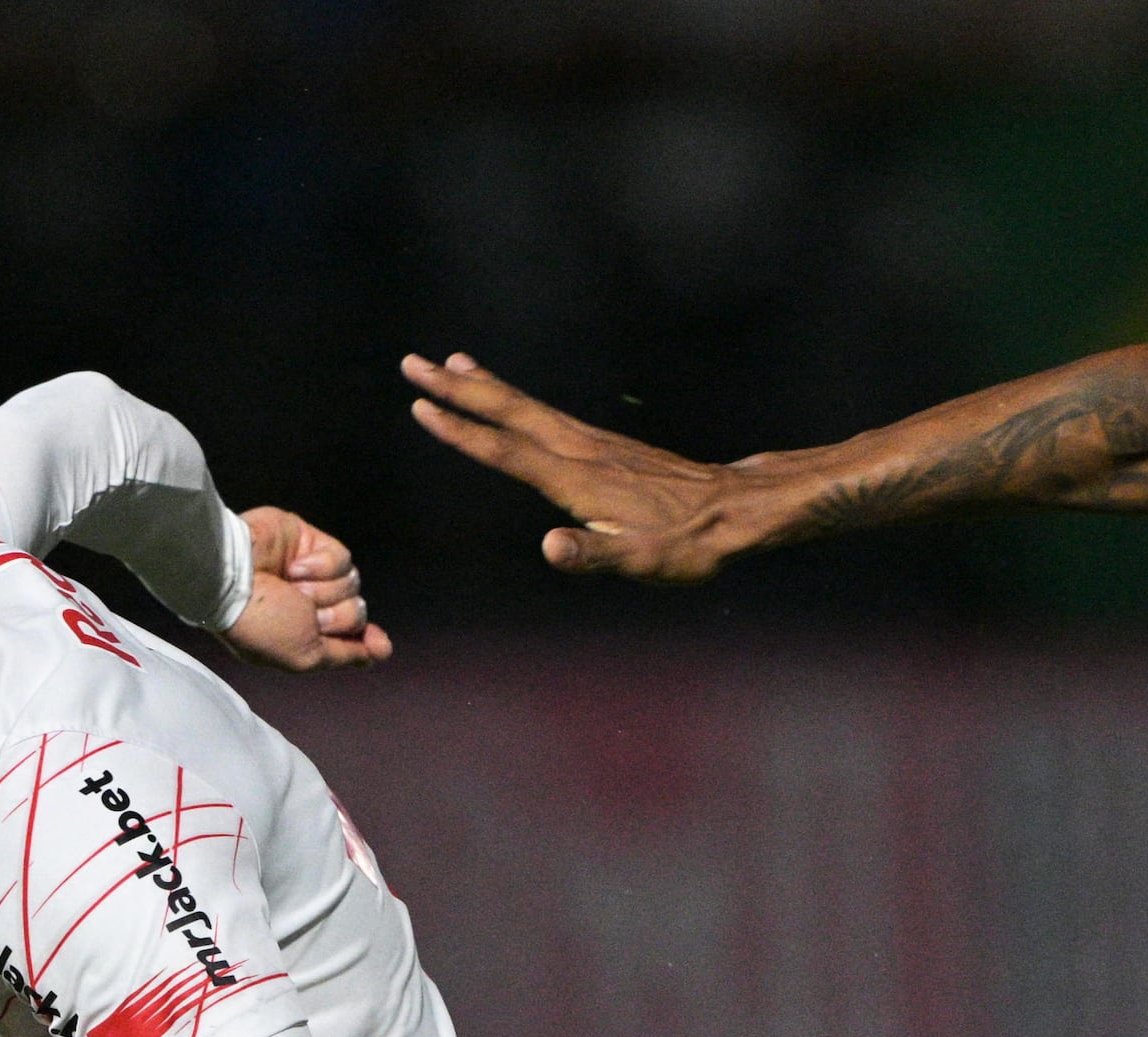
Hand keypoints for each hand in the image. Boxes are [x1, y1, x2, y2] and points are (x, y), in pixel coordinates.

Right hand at [225, 505, 391, 671]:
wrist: (232, 576)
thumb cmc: (261, 623)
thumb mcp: (305, 655)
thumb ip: (344, 654)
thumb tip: (379, 654)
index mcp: (304, 636)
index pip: (351, 638)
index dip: (366, 641)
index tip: (379, 645)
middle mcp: (309, 606)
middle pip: (356, 613)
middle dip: (336, 617)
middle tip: (303, 612)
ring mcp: (312, 574)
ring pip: (351, 586)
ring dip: (324, 592)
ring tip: (292, 588)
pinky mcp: (311, 543)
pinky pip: (342, 559)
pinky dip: (321, 566)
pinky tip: (295, 567)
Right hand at [401, 352, 742, 579]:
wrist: (735, 510)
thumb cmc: (689, 545)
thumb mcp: (643, 562)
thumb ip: (594, 555)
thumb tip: (550, 548)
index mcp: (578, 480)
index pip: (507, 451)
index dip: (462, 431)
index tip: (422, 407)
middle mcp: (581, 451)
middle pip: (509, 412)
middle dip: (458, 389)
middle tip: (412, 363)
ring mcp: (594, 443)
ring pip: (527, 407)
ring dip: (484, 386)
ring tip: (449, 363)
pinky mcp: (605, 445)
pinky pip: (546, 414)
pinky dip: (517, 399)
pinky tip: (510, 400)